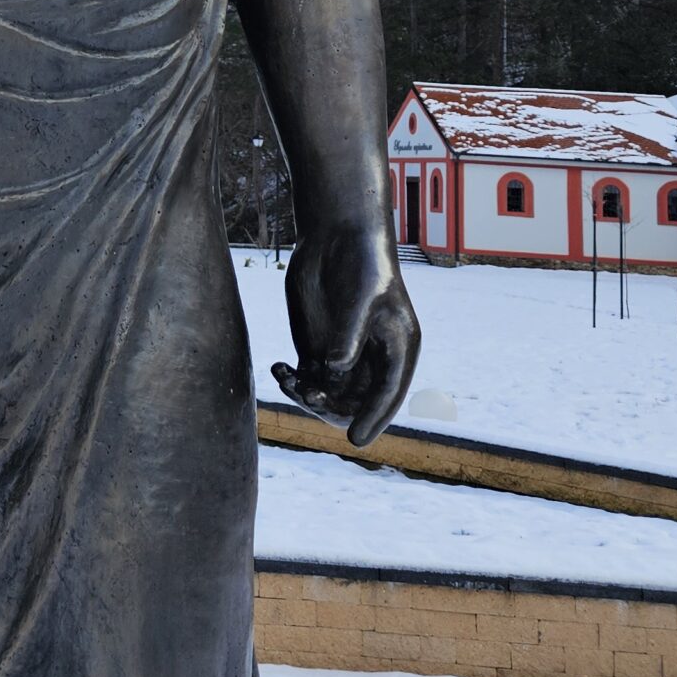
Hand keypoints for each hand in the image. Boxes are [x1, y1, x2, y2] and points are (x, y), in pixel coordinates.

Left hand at [271, 219, 419, 447]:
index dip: (373, 419)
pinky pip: (306, 378)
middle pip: (356, 402)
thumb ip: (349, 335)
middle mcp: (371, 359)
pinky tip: (279, 369)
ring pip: (327, 395)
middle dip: (333, 408)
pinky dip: (292, 381)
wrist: (337, 236)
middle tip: (308, 396)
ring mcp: (342, 355)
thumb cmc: (361, 263)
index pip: (387, 394)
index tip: (355, 440)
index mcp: (397, 350)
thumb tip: (333, 371)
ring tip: (288, 379)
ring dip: (306, 396)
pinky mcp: (316, 347)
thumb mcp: (361, 297)